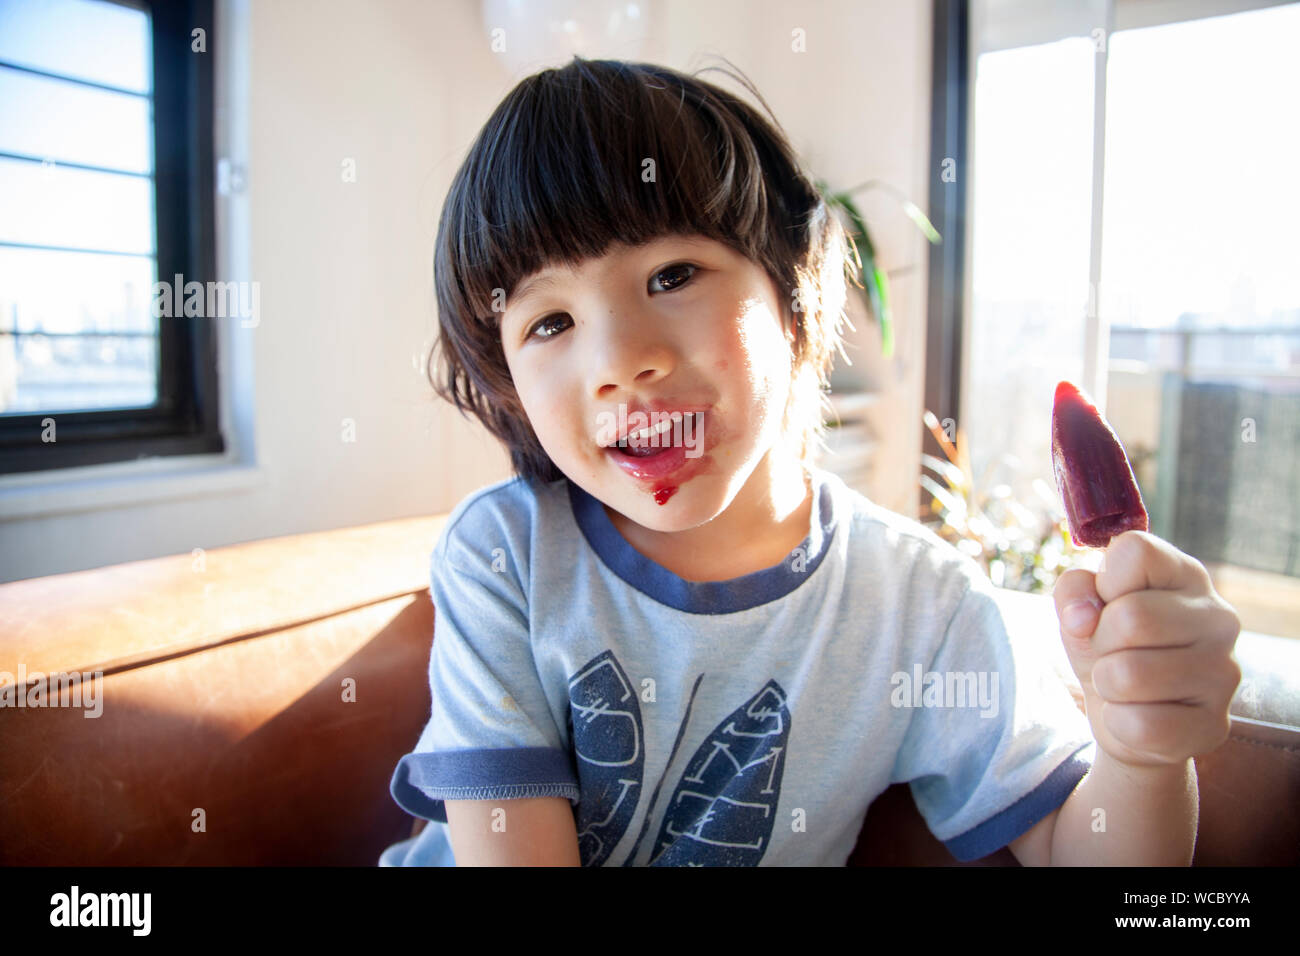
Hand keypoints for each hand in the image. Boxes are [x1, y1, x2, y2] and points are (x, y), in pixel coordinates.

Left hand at [1052, 530, 1241, 769]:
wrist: (1132, 718)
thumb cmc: (1110, 647)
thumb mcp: (1081, 609)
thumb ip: (1074, 592)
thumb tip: (1081, 617)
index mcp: (1184, 574)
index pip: (1135, 550)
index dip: (1103, 582)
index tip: (1107, 602)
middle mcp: (1218, 617)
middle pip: (1130, 617)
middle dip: (1100, 641)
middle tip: (1113, 652)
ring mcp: (1224, 672)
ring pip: (1129, 675)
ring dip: (1107, 684)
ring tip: (1126, 684)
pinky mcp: (1215, 724)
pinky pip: (1139, 725)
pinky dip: (1119, 723)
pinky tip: (1139, 714)